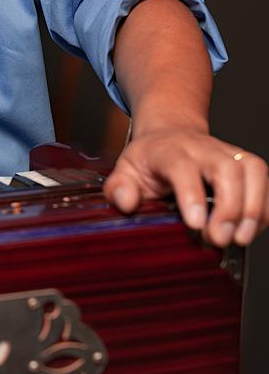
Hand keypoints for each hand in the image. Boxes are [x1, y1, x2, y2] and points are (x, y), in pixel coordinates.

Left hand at [103, 130, 268, 247]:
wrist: (171, 135)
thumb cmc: (150, 160)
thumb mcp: (126, 170)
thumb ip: (119, 187)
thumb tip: (126, 201)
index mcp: (169, 150)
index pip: (182, 166)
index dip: (191, 194)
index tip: (197, 224)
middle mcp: (202, 148)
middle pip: (225, 168)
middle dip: (229, 206)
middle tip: (220, 238)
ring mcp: (227, 153)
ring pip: (251, 169)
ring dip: (252, 207)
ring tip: (241, 237)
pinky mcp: (245, 163)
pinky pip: (264, 180)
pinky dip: (263, 208)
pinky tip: (251, 229)